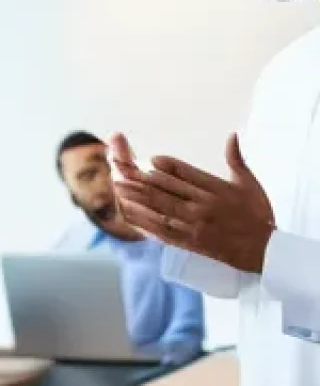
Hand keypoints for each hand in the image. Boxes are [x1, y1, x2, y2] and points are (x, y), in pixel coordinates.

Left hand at [109, 132, 275, 272]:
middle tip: (122, 170)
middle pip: (169, 189)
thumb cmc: (258, 214)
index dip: (168, 165)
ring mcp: (195, 224)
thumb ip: (236, 159)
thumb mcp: (249, 183)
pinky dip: (146, 221)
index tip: (152, 159)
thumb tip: (232, 135)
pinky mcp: (190, 241)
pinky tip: (132, 214)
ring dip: (139, 197)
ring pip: (162, 207)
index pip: (187, 173)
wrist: (264, 250)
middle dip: (143, 179)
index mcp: (217, 189)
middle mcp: (204, 205)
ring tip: (120, 188)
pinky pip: (164, 230)